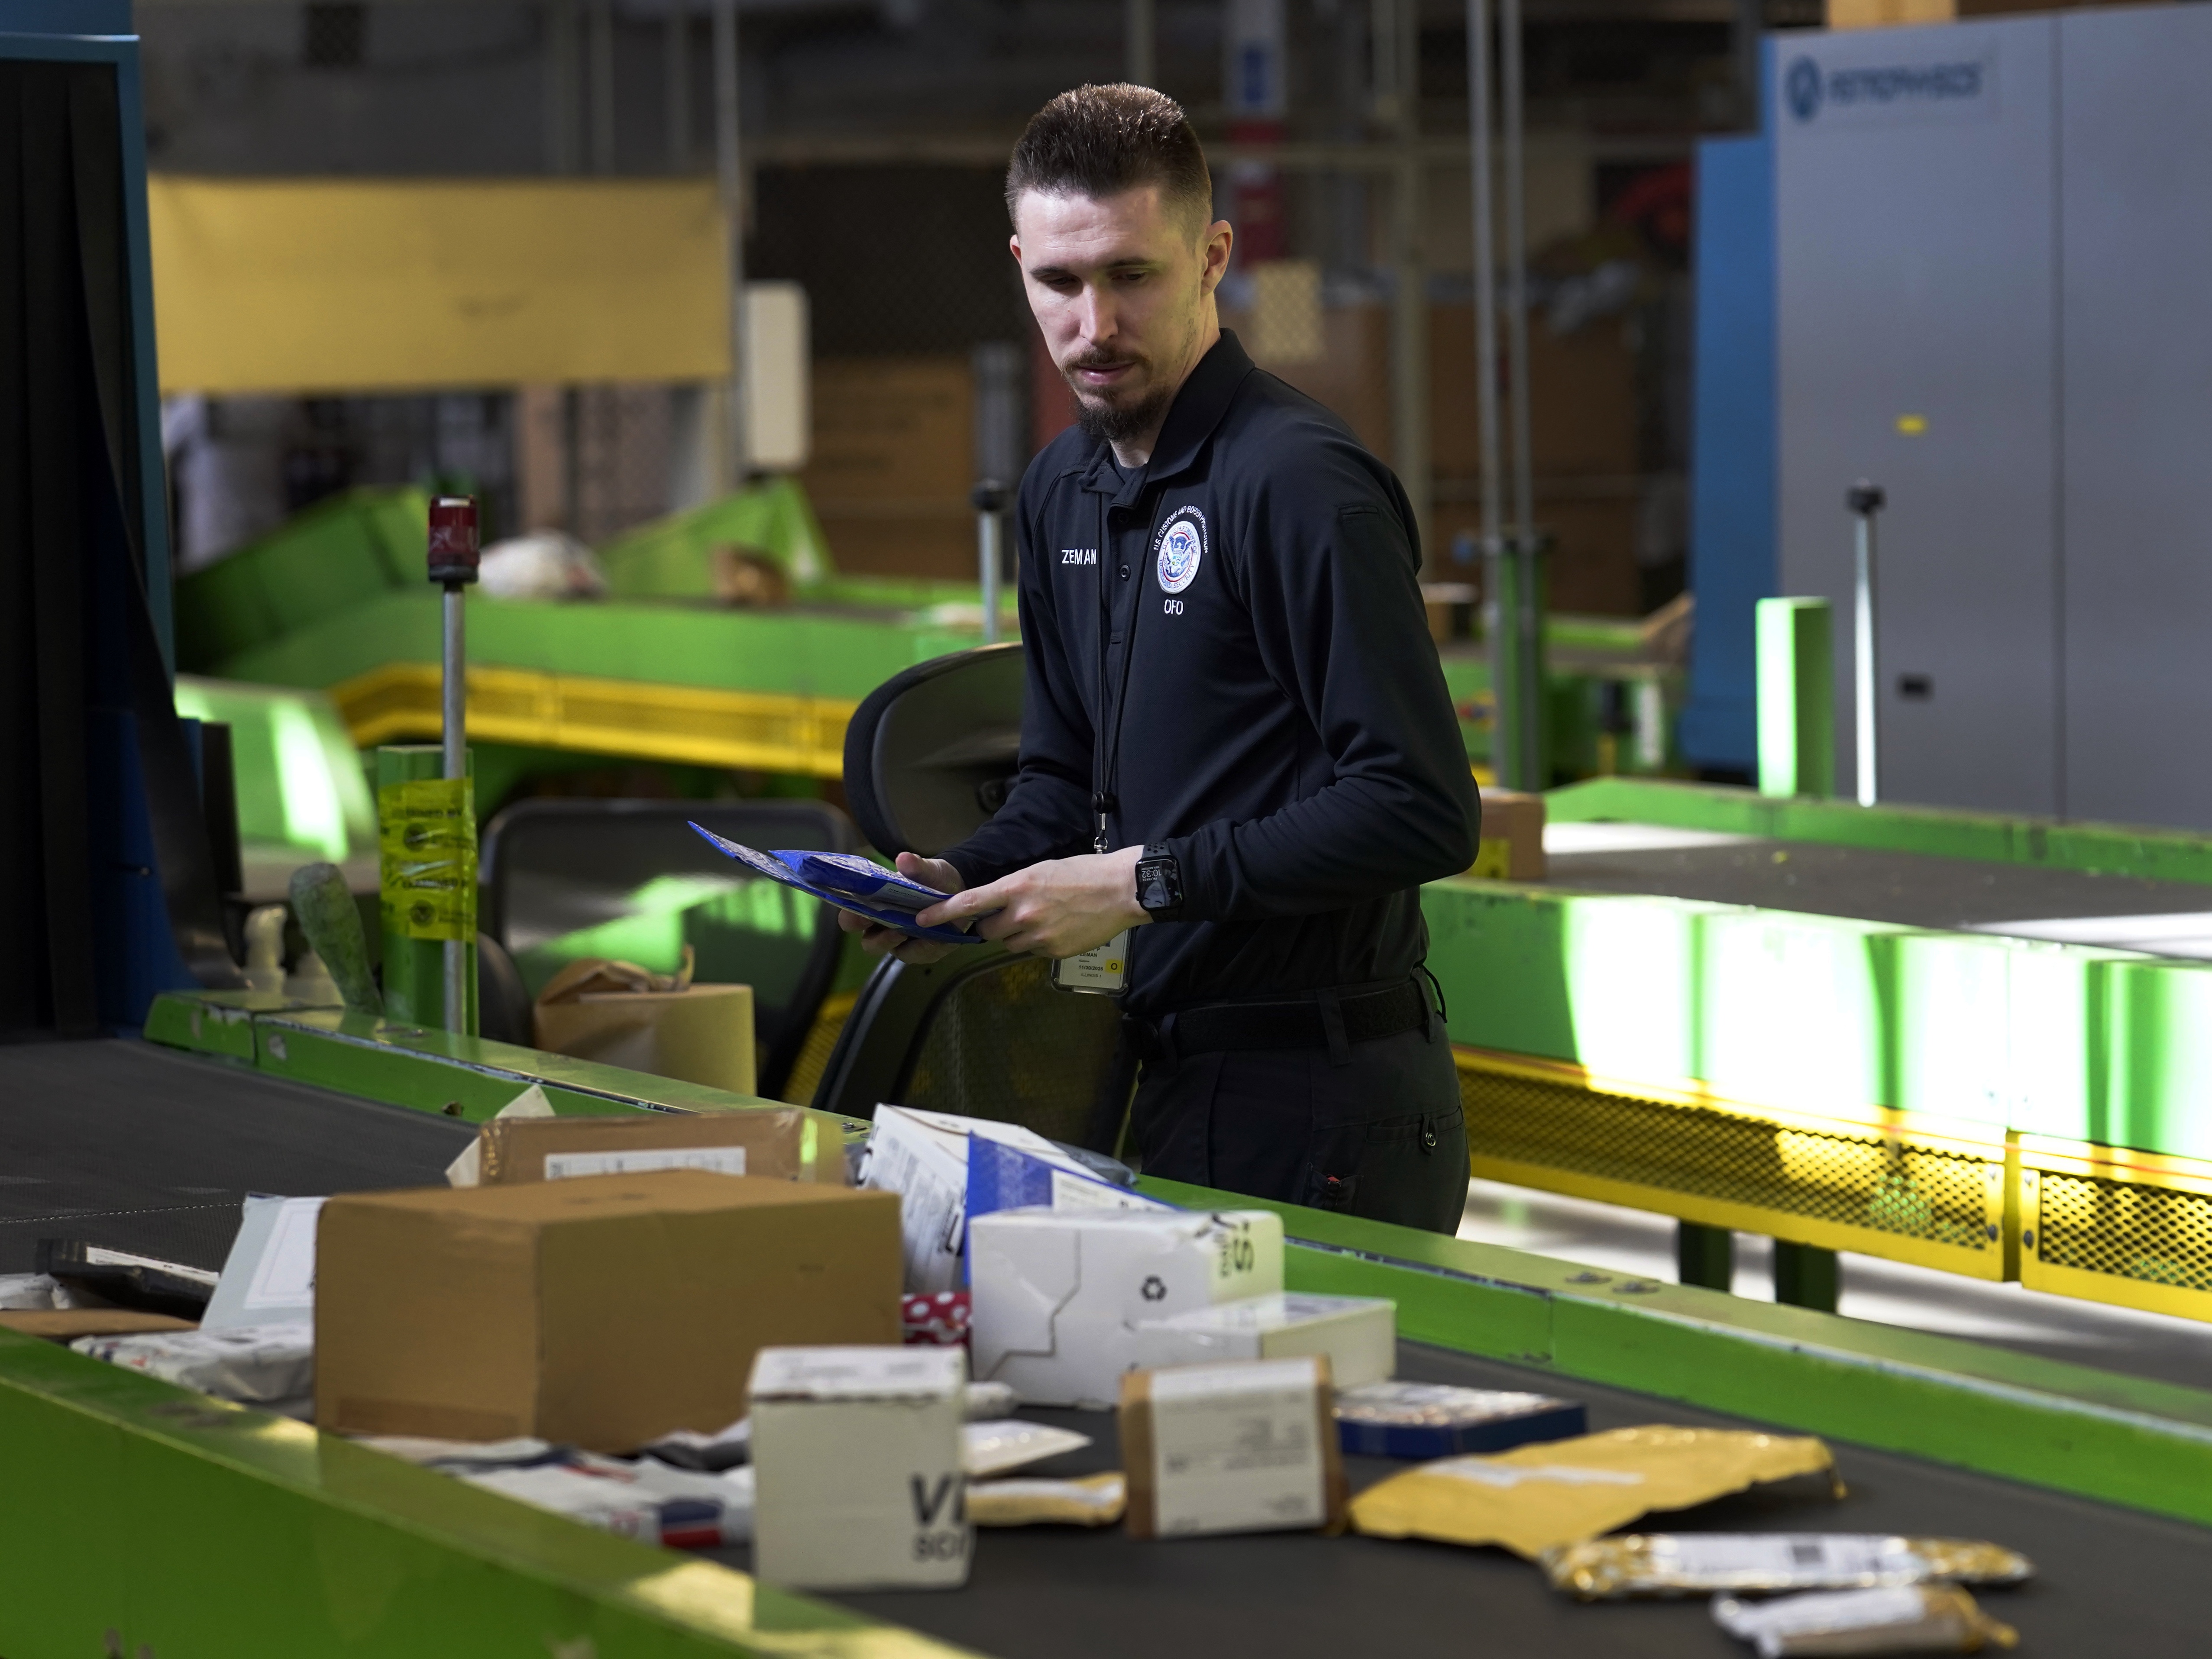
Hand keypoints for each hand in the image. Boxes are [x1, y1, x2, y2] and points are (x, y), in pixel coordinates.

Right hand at [835, 852, 966, 965]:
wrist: (959, 891)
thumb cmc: (933, 879)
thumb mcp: (928, 870)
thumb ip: (916, 866)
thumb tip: (904, 858)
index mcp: (875, 906)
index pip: (851, 918)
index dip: (851, 918)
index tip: (859, 914)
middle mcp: (883, 928)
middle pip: (869, 943)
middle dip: (879, 938)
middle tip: (891, 929)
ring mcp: (901, 942)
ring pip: (894, 951)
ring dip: (905, 944)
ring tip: (910, 933)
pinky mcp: (920, 951)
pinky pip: (918, 955)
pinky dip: (926, 948)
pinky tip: (935, 938)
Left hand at [919, 846, 1146, 958]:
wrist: (1121, 891)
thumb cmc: (1083, 873)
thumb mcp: (1041, 871)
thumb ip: (1014, 890)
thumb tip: (997, 905)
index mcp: (1017, 887)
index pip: (969, 903)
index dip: (942, 914)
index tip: (921, 920)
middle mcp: (1022, 914)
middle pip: (987, 930)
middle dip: (993, 924)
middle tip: (1013, 913)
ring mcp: (1038, 936)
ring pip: (1009, 943)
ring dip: (1016, 934)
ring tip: (1044, 918)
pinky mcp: (1053, 952)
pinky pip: (1031, 951)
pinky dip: (1038, 942)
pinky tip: (1058, 927)